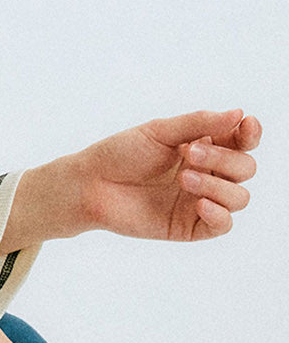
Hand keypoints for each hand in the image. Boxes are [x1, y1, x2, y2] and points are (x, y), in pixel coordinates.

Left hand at [74, 107, 261, 240]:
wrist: (91, 185)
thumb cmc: (122, 154)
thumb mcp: (161, 131)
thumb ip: (200, 123)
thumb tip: (239, 115)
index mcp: (205, 146)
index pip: (243, 142)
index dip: (251, 134)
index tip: (245, 126)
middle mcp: (207, 174)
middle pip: (245, 169)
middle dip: (224, 160)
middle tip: (188, 155)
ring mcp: (199, 201)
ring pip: (239, 198)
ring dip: (218, 185)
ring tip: (183, 177)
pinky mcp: (187, 227)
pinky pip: (221, 226)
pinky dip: (219, 214)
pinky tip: (200, 204)